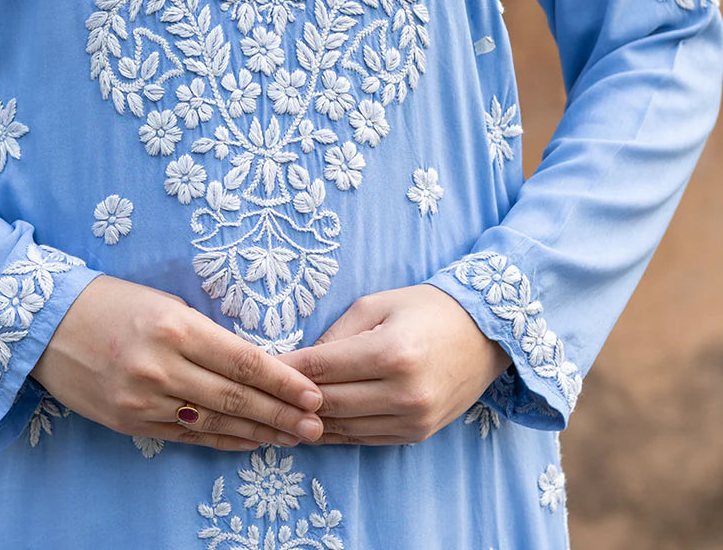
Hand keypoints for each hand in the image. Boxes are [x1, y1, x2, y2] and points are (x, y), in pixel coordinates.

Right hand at [30, 275, 324, 450]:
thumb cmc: (112, 303)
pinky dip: (221, 441)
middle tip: (316, 425)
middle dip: (281, 413)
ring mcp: (143, 399)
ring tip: (292, 438)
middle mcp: (161, 366)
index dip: (282, 380)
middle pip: (236, 396)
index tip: (314, 393)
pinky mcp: (129, 422)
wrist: (46, 325)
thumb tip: (253, 362)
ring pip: (215, 421)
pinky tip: (248, 443)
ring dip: (258, 433)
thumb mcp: (164, 304)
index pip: (243, 359)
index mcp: (175, 327)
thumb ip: (204, 334)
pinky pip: (186, 435)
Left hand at [276, 285, 511, 444]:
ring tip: (278, 411)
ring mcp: (412, 420)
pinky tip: (311, 424)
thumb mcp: (377, 304)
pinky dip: (335, 432)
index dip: (285, 369)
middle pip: (328, 402)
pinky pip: (363, 438)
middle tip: (261, 390)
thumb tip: (300, 362)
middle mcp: (403, 393)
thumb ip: (336, 334)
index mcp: (391, 353)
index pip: (322, 367)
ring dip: (308, 420)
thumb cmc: (426, 309)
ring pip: (343, 426)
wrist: (485, 335)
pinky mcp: (416, 435)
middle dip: (290, 397)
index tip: (258, 367)